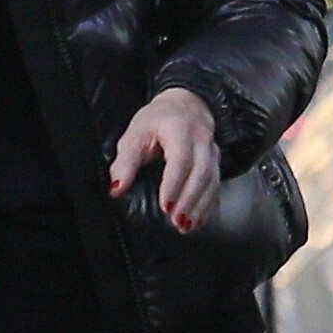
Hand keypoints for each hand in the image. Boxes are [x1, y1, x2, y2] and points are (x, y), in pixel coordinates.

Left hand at [109, 87, 219, 233]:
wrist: (184, 106)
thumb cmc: (156, 121)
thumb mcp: (134, 135)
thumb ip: (125, 163)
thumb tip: (117, 188)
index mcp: (179, 128)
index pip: (180, 159)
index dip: (173, 184)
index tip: (165, 206)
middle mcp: (200, 138)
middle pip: (201, 172)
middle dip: (189, 200)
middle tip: (176, 221)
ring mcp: (211, 150)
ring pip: (212, 180)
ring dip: (199, 206)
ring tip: (185, 226)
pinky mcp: (216, 162)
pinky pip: (216, 185)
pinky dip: (207, 205)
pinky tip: (198, 221)